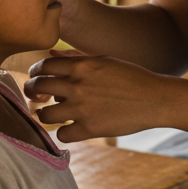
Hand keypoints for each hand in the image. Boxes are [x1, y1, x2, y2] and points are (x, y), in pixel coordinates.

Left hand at [24, 50, 168, 142]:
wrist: (154, 98)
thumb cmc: (130, 76)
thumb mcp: (104, 60)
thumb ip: (76, 58)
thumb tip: (51, 54)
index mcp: (81, 65)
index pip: (43, 66)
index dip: (36, 72)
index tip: (37, 78)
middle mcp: (78, 85)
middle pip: (37, 87)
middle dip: (32, 91)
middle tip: (35, 96)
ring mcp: (82, 108)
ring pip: (44, 114)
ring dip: (44, 114)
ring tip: (51, 114)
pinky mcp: (90, 128)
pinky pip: (61, 134)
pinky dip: (64, 132)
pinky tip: (71, 128)